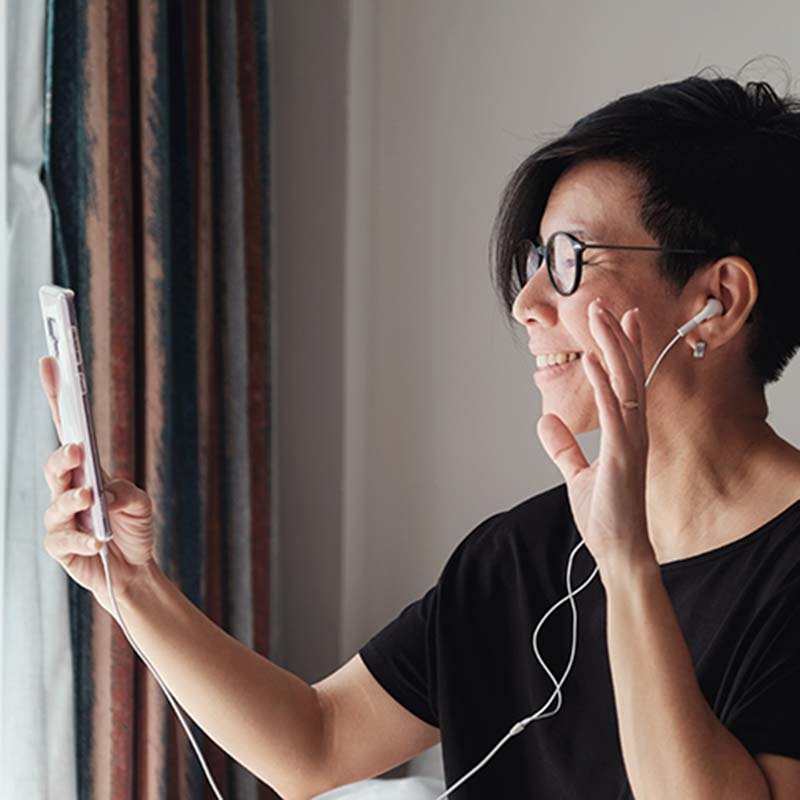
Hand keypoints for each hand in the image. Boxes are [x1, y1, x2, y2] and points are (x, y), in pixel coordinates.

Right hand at [39, 355, 155, 614]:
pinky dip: (81, 540)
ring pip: (57, 502)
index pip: (69, 429)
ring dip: (73, 499)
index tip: (52, 363)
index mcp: (88, 470)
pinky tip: (96, 542)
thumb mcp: (140, 504)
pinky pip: (63, 540)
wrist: (133, 569)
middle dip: (63, 456)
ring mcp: (62, 518)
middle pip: (56, 465)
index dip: (58, 396)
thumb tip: (103, 491)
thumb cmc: (132, 529)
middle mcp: (69, 489)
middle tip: (79, 452)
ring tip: (90, 498)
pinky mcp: (61, 547)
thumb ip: (125, 492)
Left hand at [536, 299, 654, 569]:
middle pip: (628, 373)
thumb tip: (546, 421)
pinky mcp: (623, 456)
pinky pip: (616, 413)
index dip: (624, 348)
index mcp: (625, 432)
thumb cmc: (605, 514)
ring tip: (600, 316)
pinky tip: (595, 360)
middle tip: (604, 304)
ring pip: (626, 383)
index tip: (619, 318)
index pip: (627, 380)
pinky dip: (606, 385)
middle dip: (617, 336)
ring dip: (613, 348)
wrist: (618, 551)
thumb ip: (564, 447)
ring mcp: (631, 442)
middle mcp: (634, 430)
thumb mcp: (576, 474)